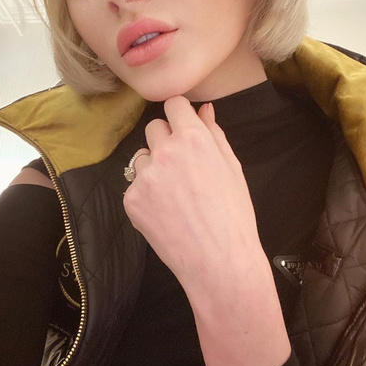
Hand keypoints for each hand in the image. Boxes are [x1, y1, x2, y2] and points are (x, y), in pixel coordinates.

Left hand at [123, 96, 290, 365]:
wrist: (219, 261)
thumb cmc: (234, 213)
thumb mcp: (232, 168)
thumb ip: (214, 133)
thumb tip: (204, 108)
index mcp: (193, 139)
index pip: (173, 104)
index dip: (179, 114)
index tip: (182, 125)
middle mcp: (165, 151)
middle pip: (154, 127)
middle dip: (166, 139)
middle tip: (182, 164)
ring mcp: (144, 176)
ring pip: (142, 157)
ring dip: (154, 166)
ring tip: (174, 193)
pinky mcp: (131, 200)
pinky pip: (135, 186)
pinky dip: (146, 194)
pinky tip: (165, 212)